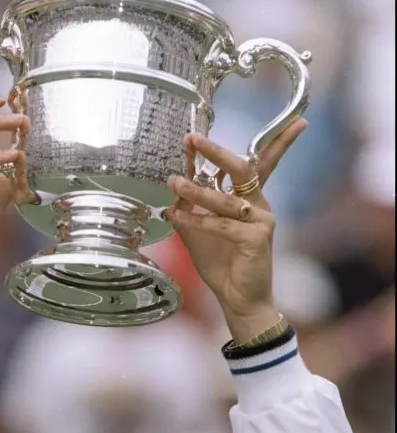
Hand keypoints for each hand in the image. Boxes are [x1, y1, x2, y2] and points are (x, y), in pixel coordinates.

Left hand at [165, 119, 306, 340]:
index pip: (254, 163)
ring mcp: (261, 221)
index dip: (236, 144)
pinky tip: (179, 216)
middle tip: (193, 138)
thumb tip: (171, 190)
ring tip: (173, 182)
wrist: (240, 299)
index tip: (205, 132)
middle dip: (216, 152)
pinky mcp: (256, 239)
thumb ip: (189, 211)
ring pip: (226, 198)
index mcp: (249, 200)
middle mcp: (259, 206)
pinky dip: (198, 220)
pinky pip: (222, 225)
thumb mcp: (199, 232)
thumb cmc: (224, 266)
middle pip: (242, 169)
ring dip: (197, 190)